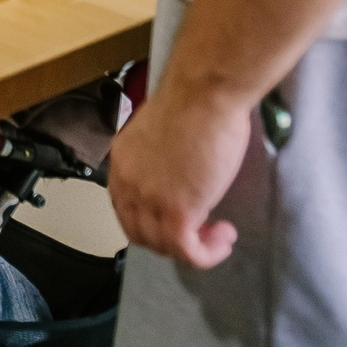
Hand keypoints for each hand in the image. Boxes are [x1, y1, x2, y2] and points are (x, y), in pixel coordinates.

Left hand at [107, 83, 249, 267]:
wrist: (205, 92)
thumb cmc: (195, 101)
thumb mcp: (164, 135)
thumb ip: (162, 160)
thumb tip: (177, 175)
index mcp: (122, 162)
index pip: (125, 208)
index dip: (152, 221)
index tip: (178, 219)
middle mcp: (128, 183)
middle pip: (140, 232)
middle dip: (170, 239)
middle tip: (200, 232)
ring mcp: (149, 199)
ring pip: (163, 246)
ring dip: (194, 247)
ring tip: (219, 234)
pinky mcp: (177, 211)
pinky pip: (187, 252)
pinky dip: (207, 254)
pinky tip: (223, 239)